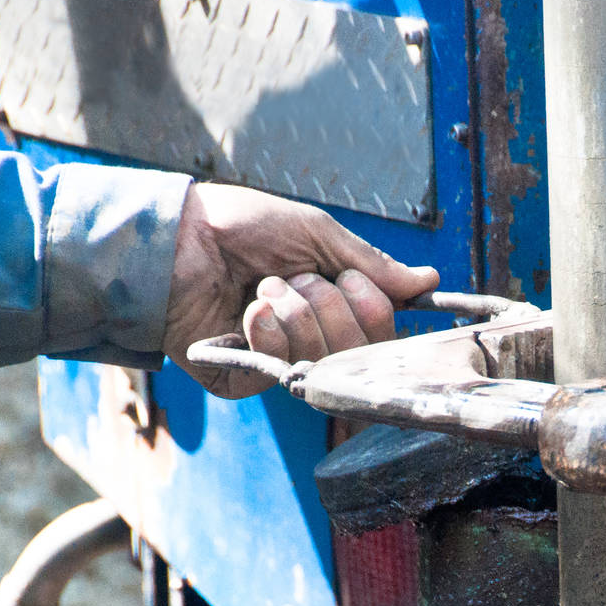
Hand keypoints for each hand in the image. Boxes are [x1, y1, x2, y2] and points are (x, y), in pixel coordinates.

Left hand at [165, 183, 439, 397]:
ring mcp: (280, 360)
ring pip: (324, 358)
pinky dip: (269, 330)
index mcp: (332, 303)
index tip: (347, 276)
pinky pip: (285, 369)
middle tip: (295, 279)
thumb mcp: (317, 234)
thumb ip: (372, 264)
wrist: (177, 239)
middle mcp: (312, 336)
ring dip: (296, 312)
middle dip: (330, 306)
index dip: (372, 305)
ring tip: (262, 289)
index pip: (382, 328)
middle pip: (360, 349)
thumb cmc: (240, 227)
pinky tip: (247, 310)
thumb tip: (428, 282)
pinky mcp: (247, 379)